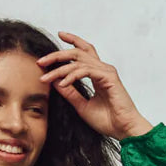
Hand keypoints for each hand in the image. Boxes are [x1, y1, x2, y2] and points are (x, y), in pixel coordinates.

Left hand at [37, 31, 153, 140]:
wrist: (124, 130)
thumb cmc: (108, 120)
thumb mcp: (82, 106)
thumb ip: (70, 93)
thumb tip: (56, 81)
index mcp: (98, 73)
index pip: (84, 51)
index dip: (72, 41)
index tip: (59, 35)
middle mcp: (102, 69)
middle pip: (78, 52)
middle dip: (58, 55)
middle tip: (41, 60)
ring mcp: (106, 71)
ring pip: (79, 62)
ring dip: (60, 69)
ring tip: (45, 77)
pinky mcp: (109, 77)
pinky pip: (86, 71)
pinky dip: (72, 76)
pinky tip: (62, 83)